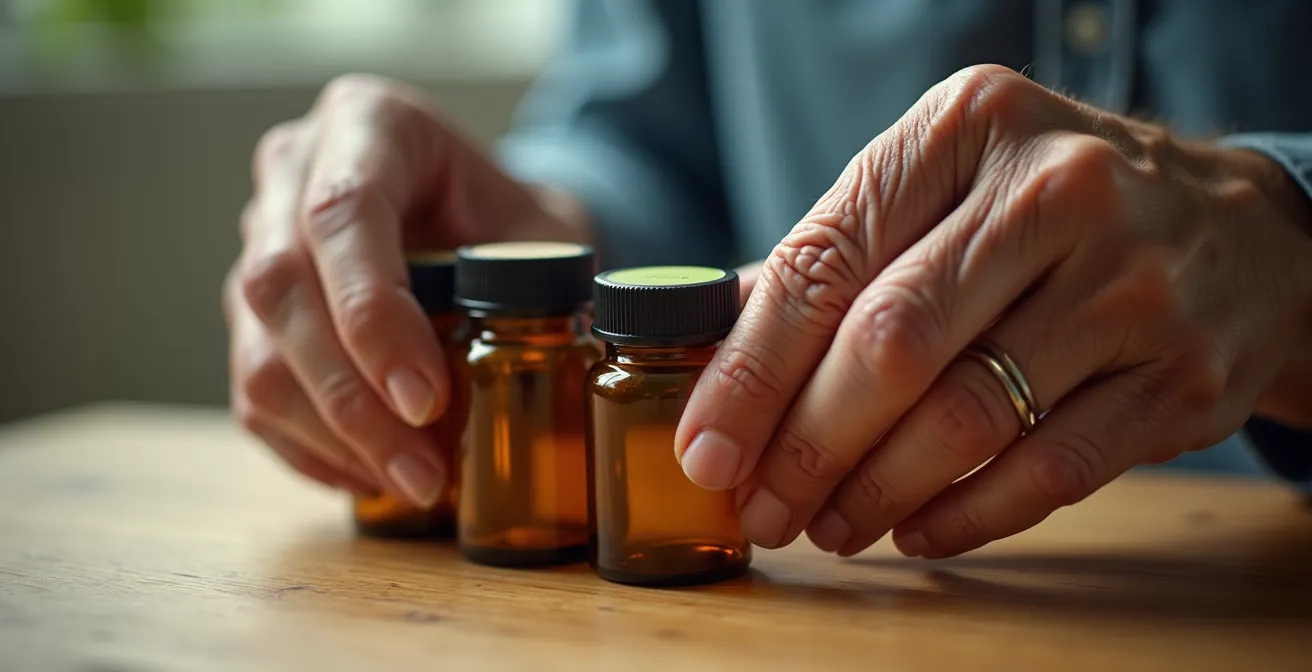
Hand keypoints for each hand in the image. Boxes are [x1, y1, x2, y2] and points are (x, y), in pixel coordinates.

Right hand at [224, 75, 589, 504]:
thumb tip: (545, 350)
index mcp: (367, 123)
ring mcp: (260, 242)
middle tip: (422, 470)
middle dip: (350, 395)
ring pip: (259, 349)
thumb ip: (545, 275)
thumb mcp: (546, 229)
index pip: (344, 215)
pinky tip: (370, 477)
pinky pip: (253, 390)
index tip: (426, 400)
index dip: (374, 315)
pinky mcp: (251, 313)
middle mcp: (294, 172)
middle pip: (282, 287)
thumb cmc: (512, 220)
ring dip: (331, 434)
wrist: (479, 221)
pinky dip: (310, 447)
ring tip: (411, 485)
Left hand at [675, 65, 1311, 558]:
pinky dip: (965, 513)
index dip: (752, 371)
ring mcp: (1127, 286)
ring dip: (874, 489)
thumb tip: (725, 348)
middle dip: (805, 445)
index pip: (827, 261)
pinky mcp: (1179, 376)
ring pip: (963, 415)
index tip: (707, 447)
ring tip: (828, 524)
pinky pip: (1047, 470)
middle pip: (889, 344)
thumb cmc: (1055, 209)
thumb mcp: (951, 182)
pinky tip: (914, 529)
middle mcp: (1054, 192)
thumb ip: (844, 253)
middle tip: (763, 505)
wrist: (1244, 231)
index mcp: (968, 127)